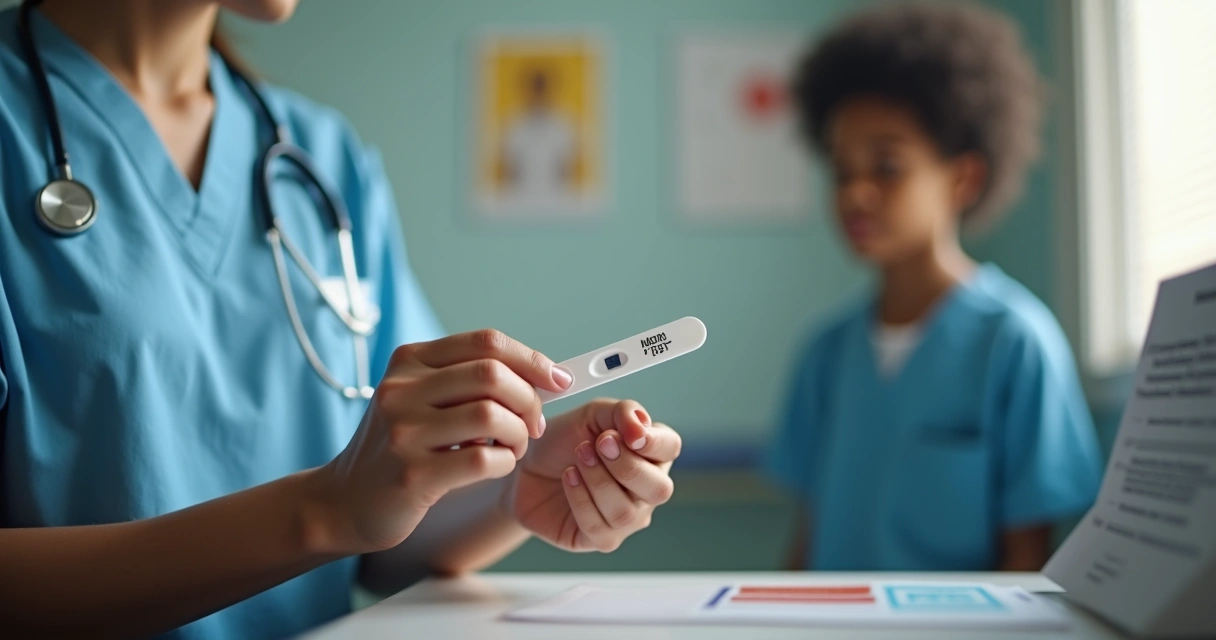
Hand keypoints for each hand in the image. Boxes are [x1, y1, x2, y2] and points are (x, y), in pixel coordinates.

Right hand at [309, 330, 567, 554]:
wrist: (344, 501)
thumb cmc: (397, 447)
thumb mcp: (419, 399)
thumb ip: (469, 382)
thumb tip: (543, 376)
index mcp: (409, 361)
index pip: (486, 342)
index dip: (531, 359)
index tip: (558, 379)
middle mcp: (401, 389)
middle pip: (493, 374)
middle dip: (529, 399)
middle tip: (534, 424)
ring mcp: (403, 431)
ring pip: (491, 415)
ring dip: (519, 434)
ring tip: (513, 447)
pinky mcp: (412, 474)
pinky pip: (483, 460)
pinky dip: (504, 462)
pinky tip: (496, 466)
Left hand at [506, 399, 681, 551]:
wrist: (525, 469)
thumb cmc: (563, 442)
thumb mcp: (591, 415)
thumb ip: (622, 412)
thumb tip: (641, 427)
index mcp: (650, 454)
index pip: (670, 448)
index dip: (654, 442)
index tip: (626, 435)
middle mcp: (645, 489)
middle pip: (659, 489)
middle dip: (625, 466)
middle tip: (596, 445)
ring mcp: (627, 518)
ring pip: (627, 512)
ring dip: (598, 481)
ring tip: (576, 460)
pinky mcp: (602, 539)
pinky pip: (600, 528)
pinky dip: (581, 500)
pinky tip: (568, 479)